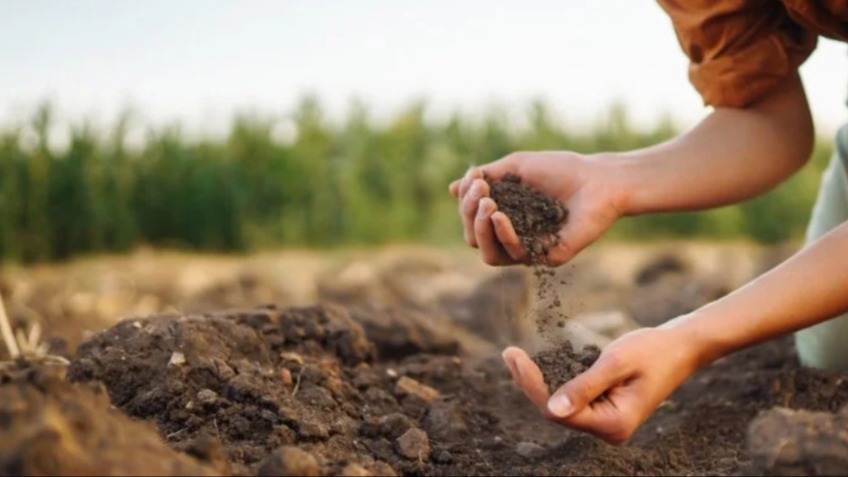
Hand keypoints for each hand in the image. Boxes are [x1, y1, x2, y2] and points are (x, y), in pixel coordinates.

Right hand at [448, 152, 624, 265]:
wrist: (598, 179)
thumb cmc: (560, 170)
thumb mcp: (515, 167)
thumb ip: (485, 178)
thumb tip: (452, 188)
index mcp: (505, 216)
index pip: (472, 219)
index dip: (466, 202)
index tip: (475, 178)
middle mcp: (514, 236)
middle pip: (474, 239)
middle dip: (469, 214)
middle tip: (481, 192)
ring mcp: (529, 249)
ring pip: (488, 254)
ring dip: (479, 229)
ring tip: (487, 204)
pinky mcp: (545, 257)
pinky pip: (514, 255)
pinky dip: (503, 235)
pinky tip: (500, 216)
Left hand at [501, 326, 700, 443]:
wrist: (681, 347)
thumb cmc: (653, 350)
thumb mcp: (616, 363)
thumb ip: (584, 386)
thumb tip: (552, 409)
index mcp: (614, 424)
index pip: (559, 411)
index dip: (533, 386)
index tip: (514, 357)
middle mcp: (609, 429)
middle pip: (556, 411)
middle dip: (530, 383)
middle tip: (508, 353)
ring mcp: (606, 421)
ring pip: (560, 405)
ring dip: (538, 381)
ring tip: (514, 356)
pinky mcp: (603, 408)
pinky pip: (571, 398)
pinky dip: (553, 380)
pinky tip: (534, 365)